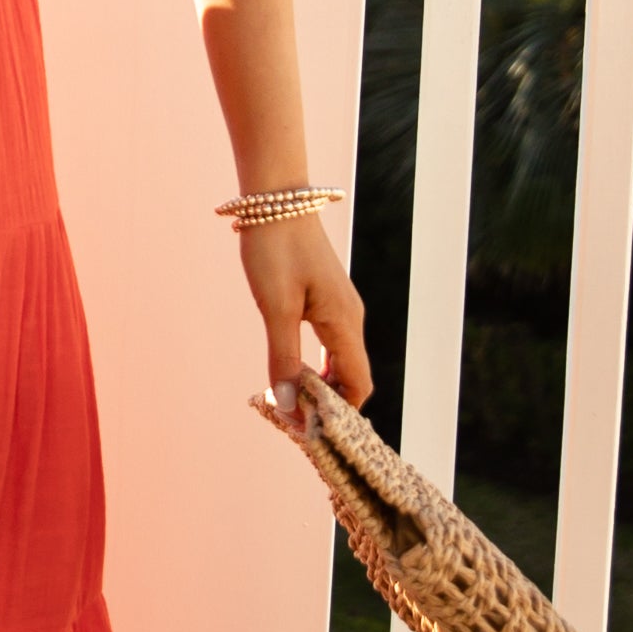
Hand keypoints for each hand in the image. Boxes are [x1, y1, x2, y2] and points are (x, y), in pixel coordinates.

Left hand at [238, 213, 370, 413]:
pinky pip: (331, 344)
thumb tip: (288, 405)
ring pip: (341, 361)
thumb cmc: (275, 251)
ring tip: (290, 400)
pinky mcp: (328, 299)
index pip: (357, 386)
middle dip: (328, 404)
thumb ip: (283, 357)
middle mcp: (351, 319)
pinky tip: (292, 369)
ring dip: (320, 385)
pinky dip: (317, 364)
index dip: (338, 414)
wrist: (276, 201)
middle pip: (351, 377)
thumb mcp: (275, 308)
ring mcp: (341, 308)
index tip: (309, 430)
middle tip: (294, 421)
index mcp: (344, 323)